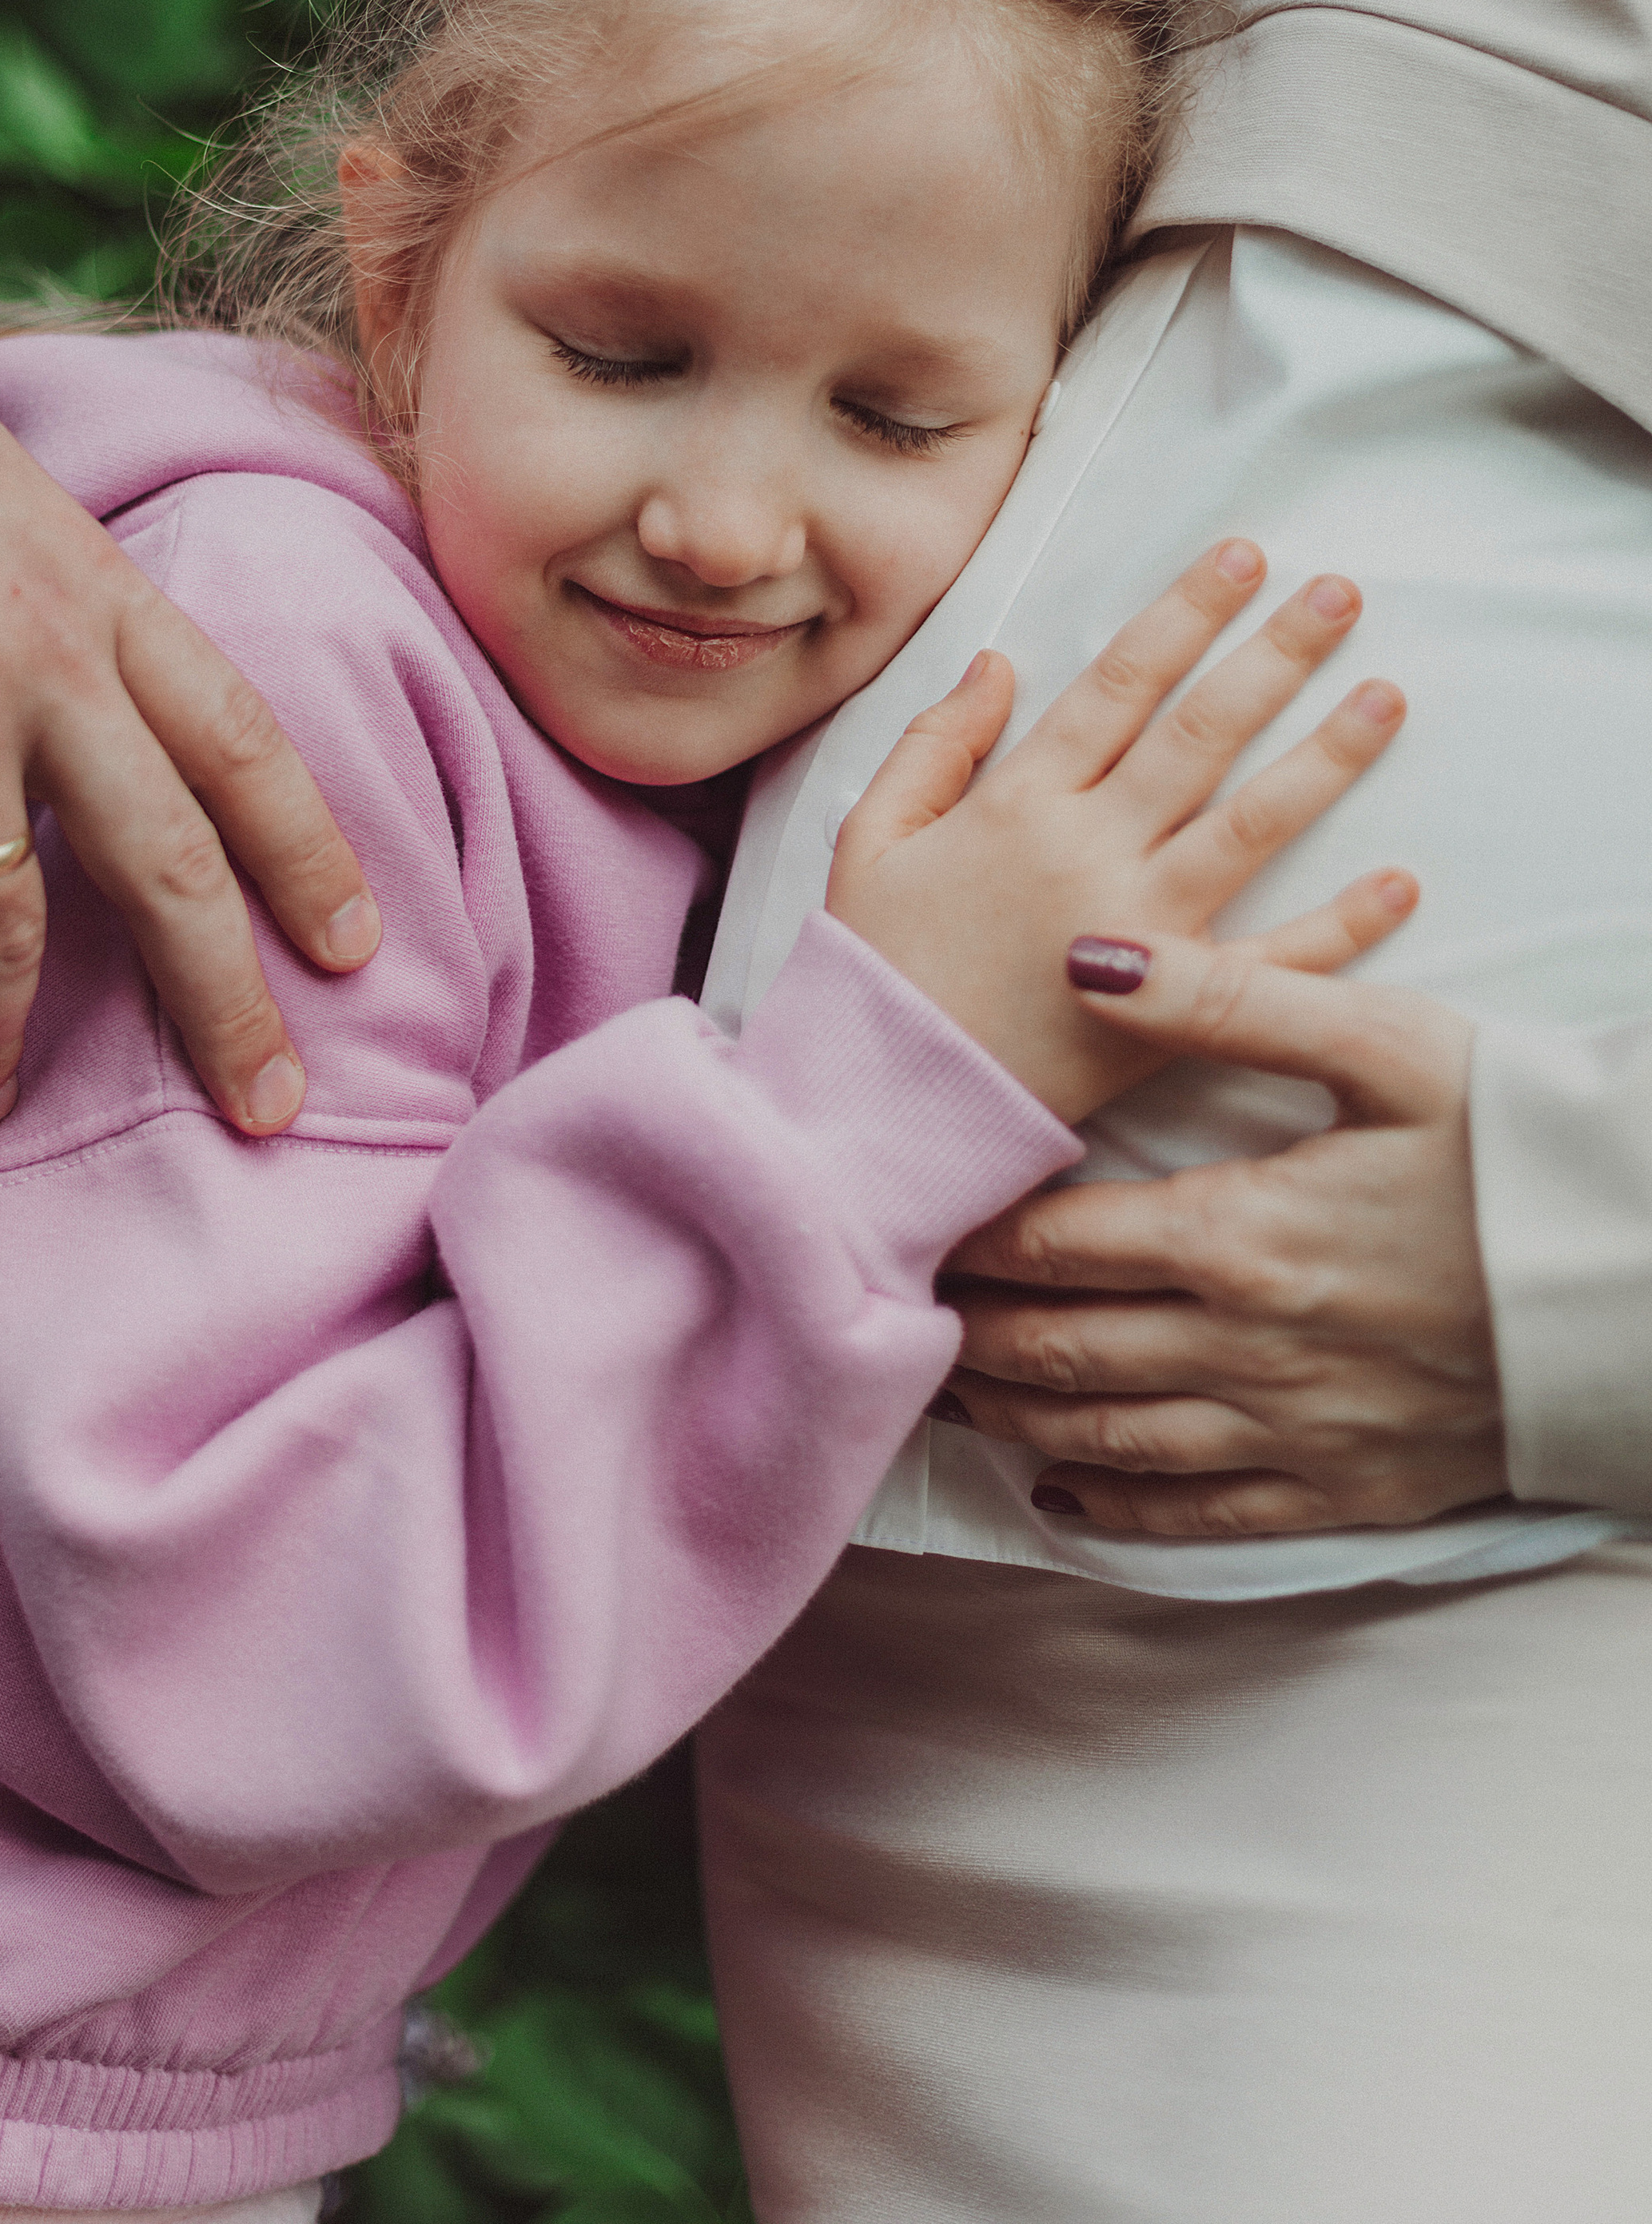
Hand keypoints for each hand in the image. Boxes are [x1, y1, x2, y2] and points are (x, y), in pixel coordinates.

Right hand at [0, 269, 379, 1134]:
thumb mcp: (3, 496)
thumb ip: (62, 596)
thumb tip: (84, 673)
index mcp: (99, 593)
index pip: (243, 742)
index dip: (311, 854)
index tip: (355, 947)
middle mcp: (45, 666)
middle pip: (171, 862)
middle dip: (227, 1000)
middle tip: (266, 1103)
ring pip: (16, 923)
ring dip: (7, 1036)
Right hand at [826, 539, 1412, 1123]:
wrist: (884, 1105)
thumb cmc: (871, 973)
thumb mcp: (868, 839)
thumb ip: (932, 745)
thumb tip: (997, 662)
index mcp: (1018, 803)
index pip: (1119, 683)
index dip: (1183, 613)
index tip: (1241, 558)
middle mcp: (1090, 852)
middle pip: (1201, 732)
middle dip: (1274, 654)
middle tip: (1340, 595)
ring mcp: (1144, 930)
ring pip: (1252, 823)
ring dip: (1327, 756)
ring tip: (1387, 697)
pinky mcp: (1176, 1013)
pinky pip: (1275, 961)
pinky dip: (1342, 926)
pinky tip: (1400, 882)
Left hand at [941, 932, 1505, 1535]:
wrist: (1649, 1281)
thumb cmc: (1520, 1147)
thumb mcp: (1385, 1044)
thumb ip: (1227, 997)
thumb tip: (1087, 954)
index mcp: (1241, 1237)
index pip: (1055, 1243)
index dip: (969, 1235)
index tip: (911, 1221)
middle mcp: (1248, 1350)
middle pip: (1059, 1351)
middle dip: (967, 1335)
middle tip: (895, 1313)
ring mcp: (1297, 1433)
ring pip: (1108, 1439)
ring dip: (1015, 1416)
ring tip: (949, 1389)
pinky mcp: (1348, 1491)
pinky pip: (1200, 1517)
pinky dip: (1116, 1509)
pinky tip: (1062, 1489)